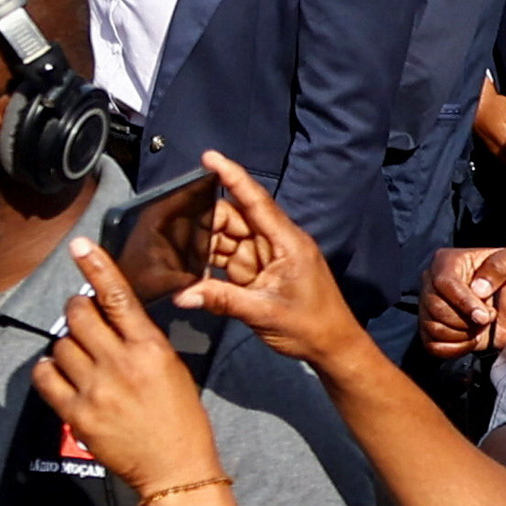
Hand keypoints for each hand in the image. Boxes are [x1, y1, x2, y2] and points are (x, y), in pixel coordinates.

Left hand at [26, 234, 233, 504]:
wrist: (176, 468)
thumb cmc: (180, 417)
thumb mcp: (171, 368)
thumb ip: (139, 340)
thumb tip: (107, 316)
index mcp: (150, 347)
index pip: (119, 298)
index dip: (97, 268)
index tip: (79, 245)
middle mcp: (121, 363)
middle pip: (78, 315)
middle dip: (76, 310)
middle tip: (82, 319)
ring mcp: (96, 388)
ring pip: (60, 344)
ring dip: (67, 346)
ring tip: (83, 361)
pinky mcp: (77, 413)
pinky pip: (45, 376)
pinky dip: (48, 370)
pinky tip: (60, 374)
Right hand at [162, 150, 365, 370]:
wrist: (333, 347)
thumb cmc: (311, 326)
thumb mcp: (264, 313)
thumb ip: (221, 301)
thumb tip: (181, 295)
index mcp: (287, 243)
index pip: (256, 202)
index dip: (233, 177)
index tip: (210, 157)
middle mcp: (276, 244)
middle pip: (235, 220)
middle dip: (205, 220)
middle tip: (172, 226)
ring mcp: (266, 259)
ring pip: (228, 239)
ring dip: (204, 243)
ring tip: (174, 246)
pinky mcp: (259, 274)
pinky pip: (229, 259)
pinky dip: (210, 262)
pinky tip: (189, 265)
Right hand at [420, 246, 505, 361]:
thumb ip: (499, 267)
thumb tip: (478, 288)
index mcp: (449, 262)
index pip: (445, 283)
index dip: (463, 302)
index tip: (484, 316)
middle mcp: (433, 283)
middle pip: (435, 308)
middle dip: (466, 320)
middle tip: (489, 317)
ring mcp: (430, 307)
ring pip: (433, 328)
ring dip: (463, 334)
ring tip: (482, 326)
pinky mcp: (433, 330)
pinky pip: (433, 346)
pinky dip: (455, 348)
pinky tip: (472, 338)